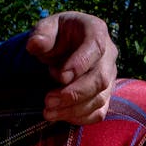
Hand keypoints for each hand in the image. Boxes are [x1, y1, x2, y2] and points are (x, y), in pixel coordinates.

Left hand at [25, 11, 117, 125]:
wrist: (63, 48)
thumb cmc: (56, 36)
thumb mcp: (47, 28)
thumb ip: (42, 34)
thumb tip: (35, 44)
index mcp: (96, 31)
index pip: (95, 47)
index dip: (79, 64)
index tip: (59, 76)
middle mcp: (108, 55)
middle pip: (100, 79)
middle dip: (73, 93)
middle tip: (48, 100)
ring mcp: (109, 77)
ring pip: (99, 99)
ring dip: (73, 109)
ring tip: (48, 111)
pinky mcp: (104, 95)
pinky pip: (98, 112)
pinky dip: (79, 118)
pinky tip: (60, 115)